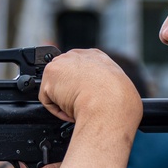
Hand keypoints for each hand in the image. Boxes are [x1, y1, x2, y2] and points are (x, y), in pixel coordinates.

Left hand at [38, 50, 142, 167]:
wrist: (110, 103)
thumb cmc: (120, 100)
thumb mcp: (118, 86)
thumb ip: (105, 84)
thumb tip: (104, 97)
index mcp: (95, 56)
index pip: (79, 69)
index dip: (79, 87)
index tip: (84, 98)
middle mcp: (77, 55)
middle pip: (64, 76)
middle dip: (68, 92)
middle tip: (79, 106)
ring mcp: (62, 64)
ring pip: (55, 87)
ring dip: (62, 101)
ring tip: (77, 109)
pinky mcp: (50, 77)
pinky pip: (47, 100)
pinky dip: (56, 110)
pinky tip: (70, 112)